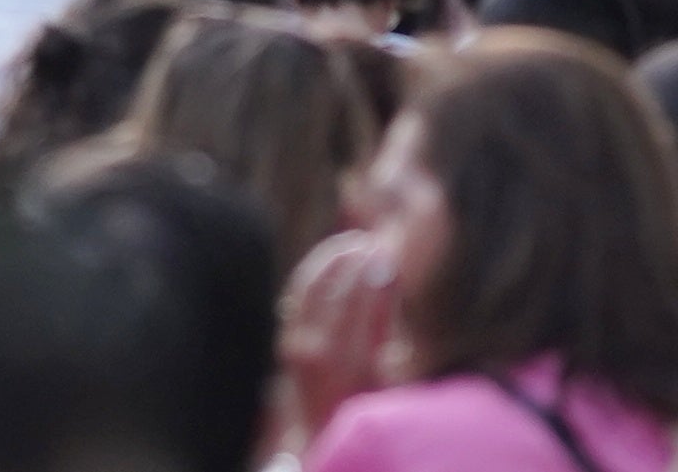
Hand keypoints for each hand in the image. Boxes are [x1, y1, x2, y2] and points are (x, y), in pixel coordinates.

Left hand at [280, 231, 398, 441]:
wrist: (327, 435)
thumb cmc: (369, 404)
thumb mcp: (389, 371)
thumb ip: (388, 325)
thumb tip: (388, 273)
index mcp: (351, 362)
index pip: (362, 301)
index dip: (376, 274)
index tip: (389, 254)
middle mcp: (318, 352)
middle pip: (336, 289)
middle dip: (356, 261)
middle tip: (375, 242)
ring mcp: (297, 344)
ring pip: (311, 285)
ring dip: (332, 258)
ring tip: (354, 242)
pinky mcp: (287, 339)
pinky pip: (297, 293)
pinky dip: (314, 270)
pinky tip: (331, 257)